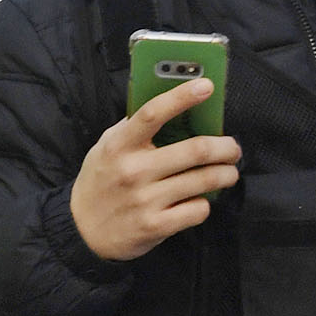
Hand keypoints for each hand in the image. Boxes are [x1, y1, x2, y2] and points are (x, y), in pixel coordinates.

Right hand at [68, 77, 241, 262]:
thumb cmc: (101, 182)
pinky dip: (205, 203)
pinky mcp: (155, 226)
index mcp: (119, 146)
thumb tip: (171, 105)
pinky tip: (199, 201)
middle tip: (233, 148)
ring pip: (204, 180)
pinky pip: (197, 210)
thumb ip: (132, 128)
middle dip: (225, 147)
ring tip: (228, 173)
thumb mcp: (105, 148)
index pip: (152, 114)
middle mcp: (133, 171)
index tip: (206, 85)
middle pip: (194, 150)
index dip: (181, 97)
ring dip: (225, 175)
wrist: (82, 231)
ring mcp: (145, 200)